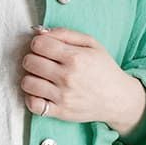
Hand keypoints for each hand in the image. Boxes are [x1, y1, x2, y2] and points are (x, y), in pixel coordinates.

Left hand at [21, 26, 145, 138]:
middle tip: (41, 62)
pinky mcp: (60, 112)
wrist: (118, 98)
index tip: (43, 48)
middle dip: (32, 59)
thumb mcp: (92, 44)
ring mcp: (63, 96)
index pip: (38, 45)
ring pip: (27, 83)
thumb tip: (40, 32)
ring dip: (30, 78)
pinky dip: (32, 98)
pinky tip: (39, 93)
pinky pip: (33, 105)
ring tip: (40, 78)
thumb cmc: (103, 69)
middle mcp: (67, 77)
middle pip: (29, 62)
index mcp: (75, 57)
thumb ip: (65, 34)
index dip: (37, 44)